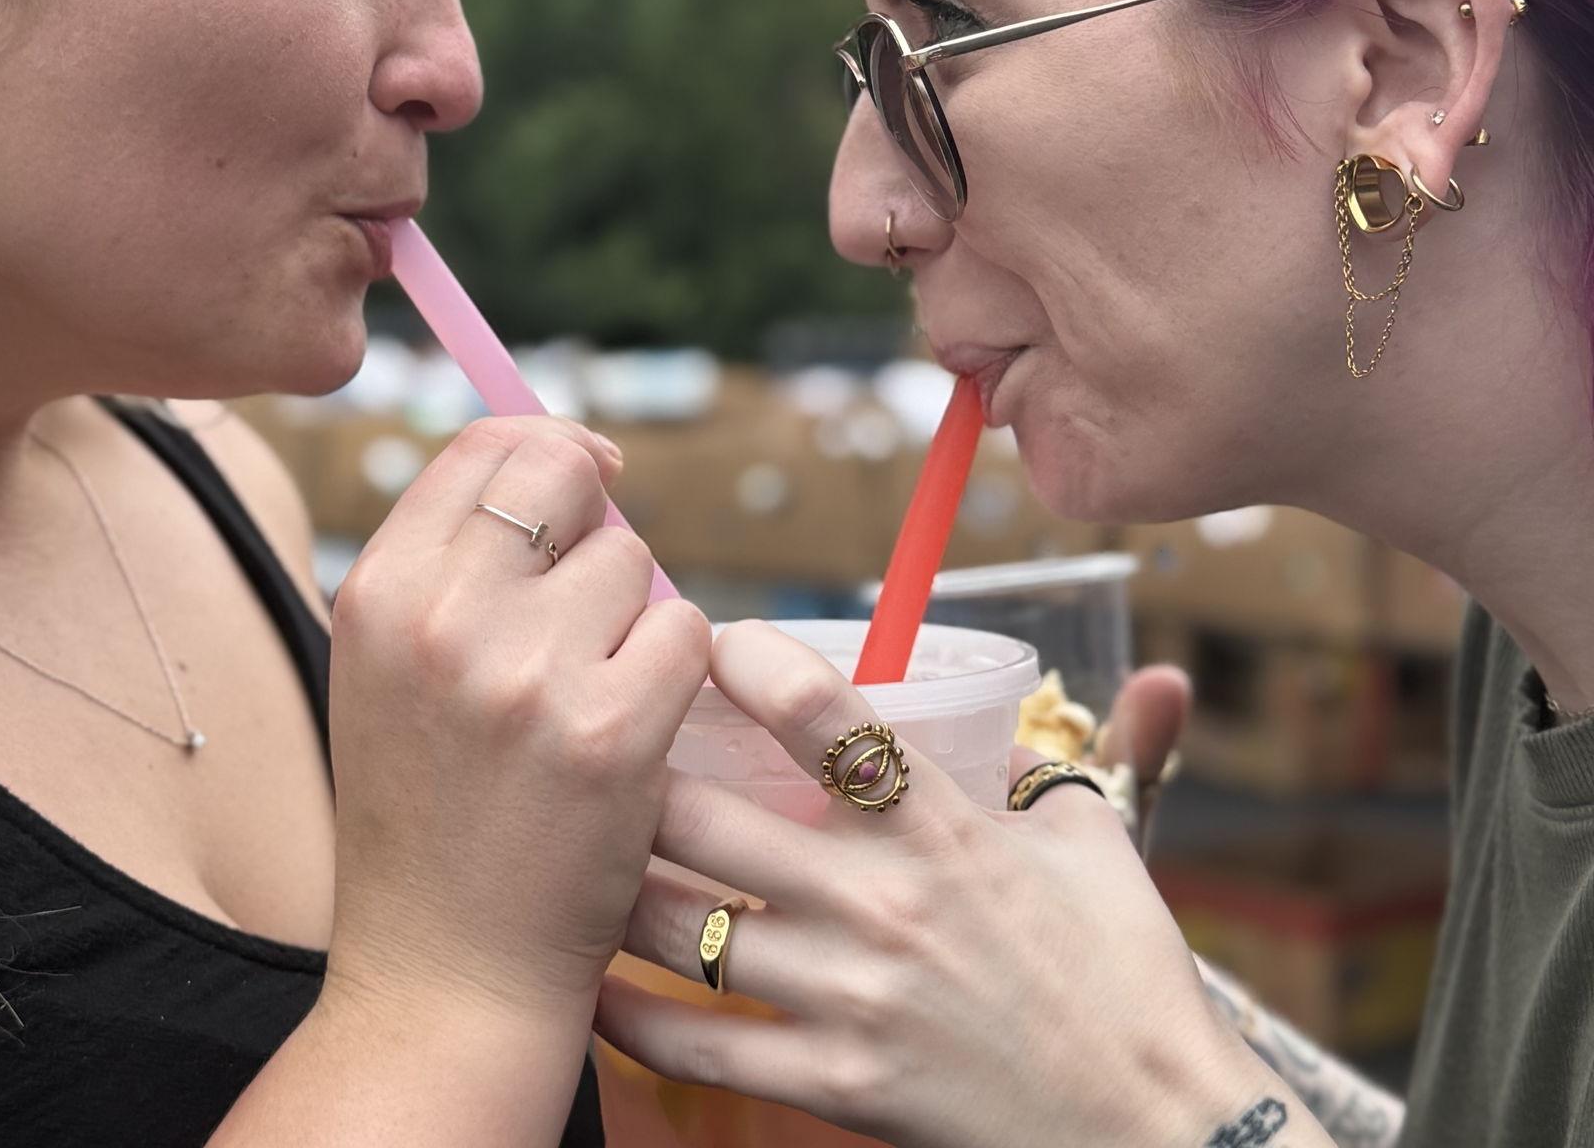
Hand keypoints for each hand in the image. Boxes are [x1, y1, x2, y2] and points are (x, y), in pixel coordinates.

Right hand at [323, 417, 710, 1031]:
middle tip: (598, 580)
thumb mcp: (389, 670)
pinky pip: (686, 632)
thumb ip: (453, 564)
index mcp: (380, 592)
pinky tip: (631, 730)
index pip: (483, 446)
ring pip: (634, 558)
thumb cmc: (427, 816)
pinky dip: (674, 672)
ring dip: (634, 612)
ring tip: (589, 693)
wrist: (444, 978)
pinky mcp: (611, 732)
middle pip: (563, 473)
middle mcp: (444, 617)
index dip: (548, 446)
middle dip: (598, 510)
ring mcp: (529, 673)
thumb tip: (565, 459)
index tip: (586, 474)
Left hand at [597, 623, 1275, 1147]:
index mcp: (942, 825)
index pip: (824, 712)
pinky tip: (594, 978)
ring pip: (678, 927)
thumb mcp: (1097, 845)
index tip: (707, 639)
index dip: (747, 660)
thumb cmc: (1127, 979)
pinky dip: (628, 1014)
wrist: (1161, 1133)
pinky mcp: (838, 1087)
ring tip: (578, 850)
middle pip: (704, 817)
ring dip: (614, 883)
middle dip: (635, 772)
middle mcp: (884, 903)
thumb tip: (1104, 688)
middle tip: (599, 744)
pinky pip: (697, 1048)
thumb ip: (1066, 759)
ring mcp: (852, 999)